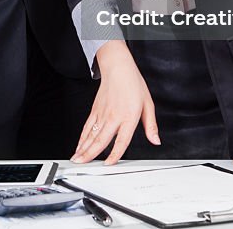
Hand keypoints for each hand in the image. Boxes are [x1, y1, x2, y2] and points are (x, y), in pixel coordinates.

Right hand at [71, 41, 159, 164]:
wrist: (118, 67)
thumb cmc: (133, 84)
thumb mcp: (148, 104)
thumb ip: (151, 125)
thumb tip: (155, 140)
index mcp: (128, 117)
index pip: (121, 140)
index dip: (114, 154)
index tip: (108, 164)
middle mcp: (113, 116)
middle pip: (100, 139)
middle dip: (90, 154)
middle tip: (81, 165)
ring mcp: (102, 113)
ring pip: (91, 134)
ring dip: (82, 148)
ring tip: (76, 159)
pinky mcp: (95, 110)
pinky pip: (87, 126)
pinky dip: (82, 137)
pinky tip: (79, 145)